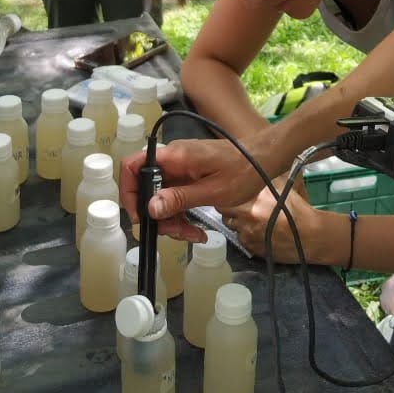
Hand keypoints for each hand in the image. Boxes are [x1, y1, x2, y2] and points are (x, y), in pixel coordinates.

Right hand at [119, 137, 268, 240]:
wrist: (265, 159)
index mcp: (174, 156)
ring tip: (193, 235)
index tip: (141, 216)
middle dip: (157, 216)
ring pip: (161, 198)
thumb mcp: (213, 191)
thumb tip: (149, 207)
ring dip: (172, 221)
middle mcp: (172, 160)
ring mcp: (180, 169)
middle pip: (147, 189)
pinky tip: (196, 231)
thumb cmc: (243, 171)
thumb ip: (180, 198)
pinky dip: (181, 216)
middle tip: (175, 233)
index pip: (133, 165)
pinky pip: (175, 198)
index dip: (129, 191)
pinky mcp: (189, 177)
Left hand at [221, 183, 319, 262]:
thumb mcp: (282, 185)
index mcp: (254, 195)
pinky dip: (245, 234)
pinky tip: (256, 231)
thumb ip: (263, 177)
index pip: (225, 195)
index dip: (227, 194)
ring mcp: (247, 232)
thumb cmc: (297, 209)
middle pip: (223, 212)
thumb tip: (250, 168)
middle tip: (239, 207)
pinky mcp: (250, 247)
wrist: (310, 235)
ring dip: (237, 222)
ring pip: (231, 226)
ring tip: (249, 219)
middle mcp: (247, 213)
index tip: (232, 194)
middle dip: (228, 209)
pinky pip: (239, 239)